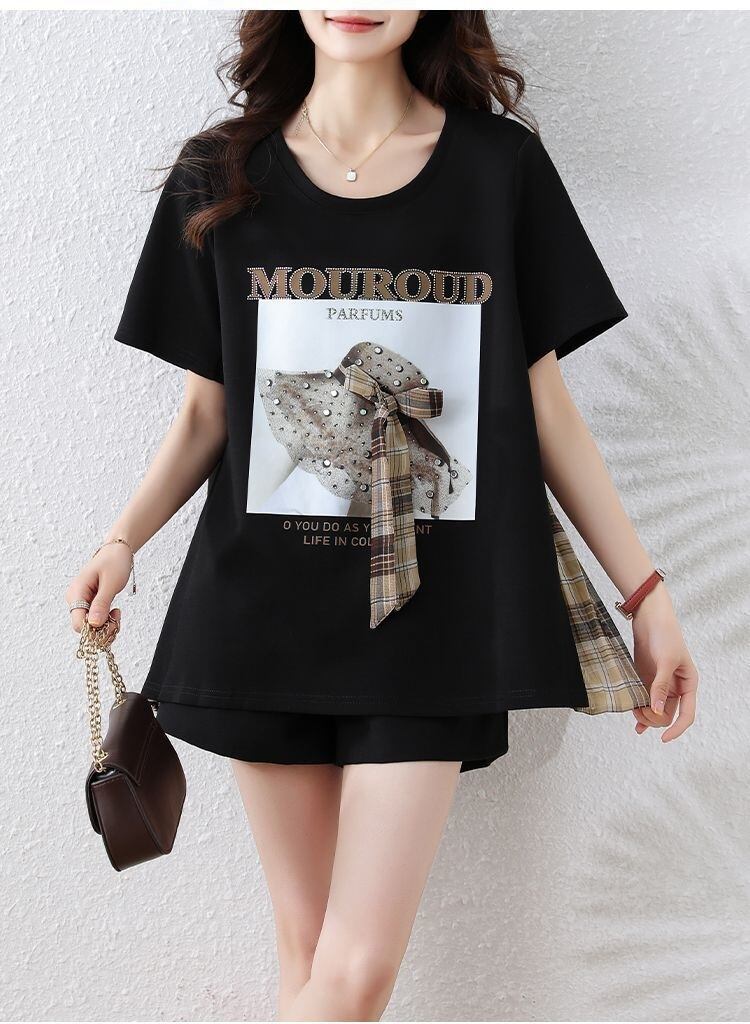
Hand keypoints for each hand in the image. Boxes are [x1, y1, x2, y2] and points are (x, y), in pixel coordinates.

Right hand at [65, 543, 131, 636]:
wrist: (117, 550)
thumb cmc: (114, 562)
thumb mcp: (111, 583)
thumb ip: (101, 604)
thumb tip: (93, 624)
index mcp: (76, 592)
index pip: (78, 623)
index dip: (95, 629)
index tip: (112, 620)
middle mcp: (75, 598)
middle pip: (84, 626)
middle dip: (102, 627)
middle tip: (117, 615)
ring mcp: (81, 601)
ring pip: (90, 624)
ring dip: (105, 623)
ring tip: (117, 612)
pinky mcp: (88, 602)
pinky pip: (94, 618)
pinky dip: (105, 619)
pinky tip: (114, 611)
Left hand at [630, 586, 698, 741]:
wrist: (649, 618)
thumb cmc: (665, 636)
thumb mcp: (665, 661)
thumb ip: (660, 686)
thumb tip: (657, 711)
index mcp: (688, 684)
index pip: (687, 714)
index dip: (676, 728)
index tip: (663, 738)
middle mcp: (675, 688)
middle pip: (667, 715)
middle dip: (654, 718)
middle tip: (639, 710)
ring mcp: (659, 685)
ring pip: (654, 710)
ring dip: (644, 715)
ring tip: (633, 710)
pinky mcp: (646, 680)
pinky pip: (644, 701)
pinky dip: (639, 710)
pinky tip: (634, 719)